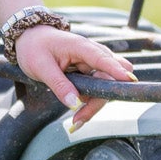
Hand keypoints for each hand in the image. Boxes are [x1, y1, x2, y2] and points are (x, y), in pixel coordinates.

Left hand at [13, 25, 135, 131]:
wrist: (30, 39)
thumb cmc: (35, 48)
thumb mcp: (41, 67)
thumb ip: (59, 85)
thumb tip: (74, 104)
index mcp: (81, 47)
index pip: (103, 59)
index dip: (117, 71)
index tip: (130, 82)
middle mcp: (92, 53)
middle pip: (109, 78)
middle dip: (99, 100)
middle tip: (79, 119)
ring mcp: (93, 62)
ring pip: (105, 85)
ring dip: (94, 104)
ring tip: (76, 120)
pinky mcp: (91, 70)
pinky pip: (98, 87)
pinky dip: (91, 101)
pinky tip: (79, 112)